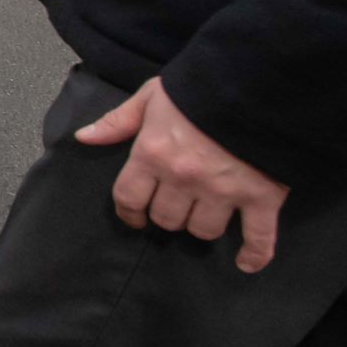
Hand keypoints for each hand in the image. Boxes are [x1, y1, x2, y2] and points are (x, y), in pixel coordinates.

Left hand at [79, 77, 288, 270]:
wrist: (257, 82)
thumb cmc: (199, 88)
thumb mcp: (152, 96)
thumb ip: (118, 121)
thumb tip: (85, 137)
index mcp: (153, 153)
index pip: (129, 198)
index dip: (129, 212)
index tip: (135, 217)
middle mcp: (184, 178)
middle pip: (166, 219)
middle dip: (166, 215)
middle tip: (175, 206)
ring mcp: (224, 190)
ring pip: (203, 229)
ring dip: (201, 225)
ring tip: (205, 214)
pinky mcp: (261, 197)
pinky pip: (257, 237)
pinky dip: (254, 254)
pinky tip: (246, 263)